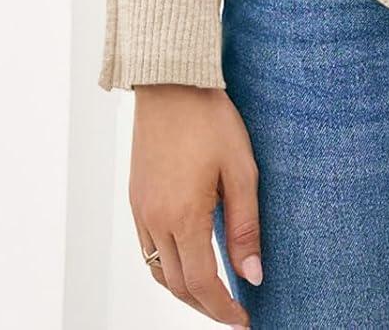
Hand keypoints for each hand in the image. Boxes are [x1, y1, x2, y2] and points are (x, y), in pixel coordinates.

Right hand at [130, 84, 260, 325]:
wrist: (172, 83)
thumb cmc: (210, 119)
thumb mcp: (241, 170)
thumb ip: (245, 226)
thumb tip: (252, 275)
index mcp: (182, 216)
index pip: (202, 283)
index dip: (223, 309)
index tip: (244, 320)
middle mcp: (155, 220)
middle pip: (177, 285)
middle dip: (205, 306)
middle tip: (233, 313)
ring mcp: (141, 210)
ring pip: (158, 271)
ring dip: (184, 290)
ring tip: (213, 295)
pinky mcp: (136, 198)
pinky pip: (148, 249)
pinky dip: (168, 266)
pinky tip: (188, 261)